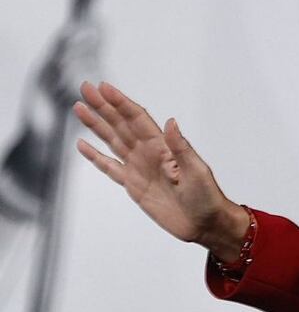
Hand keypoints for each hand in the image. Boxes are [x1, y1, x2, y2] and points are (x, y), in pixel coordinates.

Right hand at [73, 81, 249, 260]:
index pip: (137, 118)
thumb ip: (181, 148)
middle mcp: (149, 153)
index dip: (121, 102)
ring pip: (112, 141)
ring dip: (96, 125)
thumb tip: (171, 122)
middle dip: (103, 106)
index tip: (104, 87)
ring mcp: (139, 168)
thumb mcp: (197, 171)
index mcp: (163, 146)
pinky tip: (83, 144)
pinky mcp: (133, 185)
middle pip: (121, 124)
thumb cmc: (206, 197)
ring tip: (80, 108)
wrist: (204, 224)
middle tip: (85, 88)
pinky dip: (96, 157)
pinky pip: (110, 167)